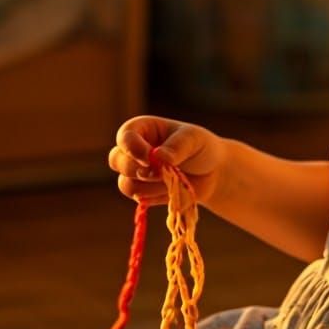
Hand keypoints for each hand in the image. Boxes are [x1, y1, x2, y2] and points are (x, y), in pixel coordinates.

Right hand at [109, 115, 227, 208]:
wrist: (212, 172)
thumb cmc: (200, 147)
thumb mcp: (193, 139)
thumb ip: (177, 146)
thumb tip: (159, 156)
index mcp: (142, 129)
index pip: (124, 136)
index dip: (133, 148)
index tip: (151, 157)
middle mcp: (134, 151)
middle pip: (116, 161)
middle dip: (136, 169)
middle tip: (161, 171)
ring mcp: (136, 173)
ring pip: (126, 184)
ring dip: (151, 185)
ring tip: (173, 178)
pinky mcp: (143, 193)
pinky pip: (140, 199)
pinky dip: (157, 196)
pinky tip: (171, 188)